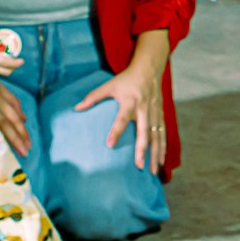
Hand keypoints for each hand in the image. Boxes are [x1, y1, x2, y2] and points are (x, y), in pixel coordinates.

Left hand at [74, 55, 167, 174]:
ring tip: (153, 170)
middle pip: (144, 132)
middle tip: (139, 165)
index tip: (109, 144)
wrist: (149, 69)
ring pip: (157, 136)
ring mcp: (154, 113)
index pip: (122, 119)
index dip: (116, 131)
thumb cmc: (126, 79)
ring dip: (155, 154)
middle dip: (142, 150)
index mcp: (130, 101)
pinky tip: (161, 161)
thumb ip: (93, 97)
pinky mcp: (160, 115)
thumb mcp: (109, 85)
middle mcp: (144, 108)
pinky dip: (163, 148)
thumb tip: (76, 108)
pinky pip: (163, 134)